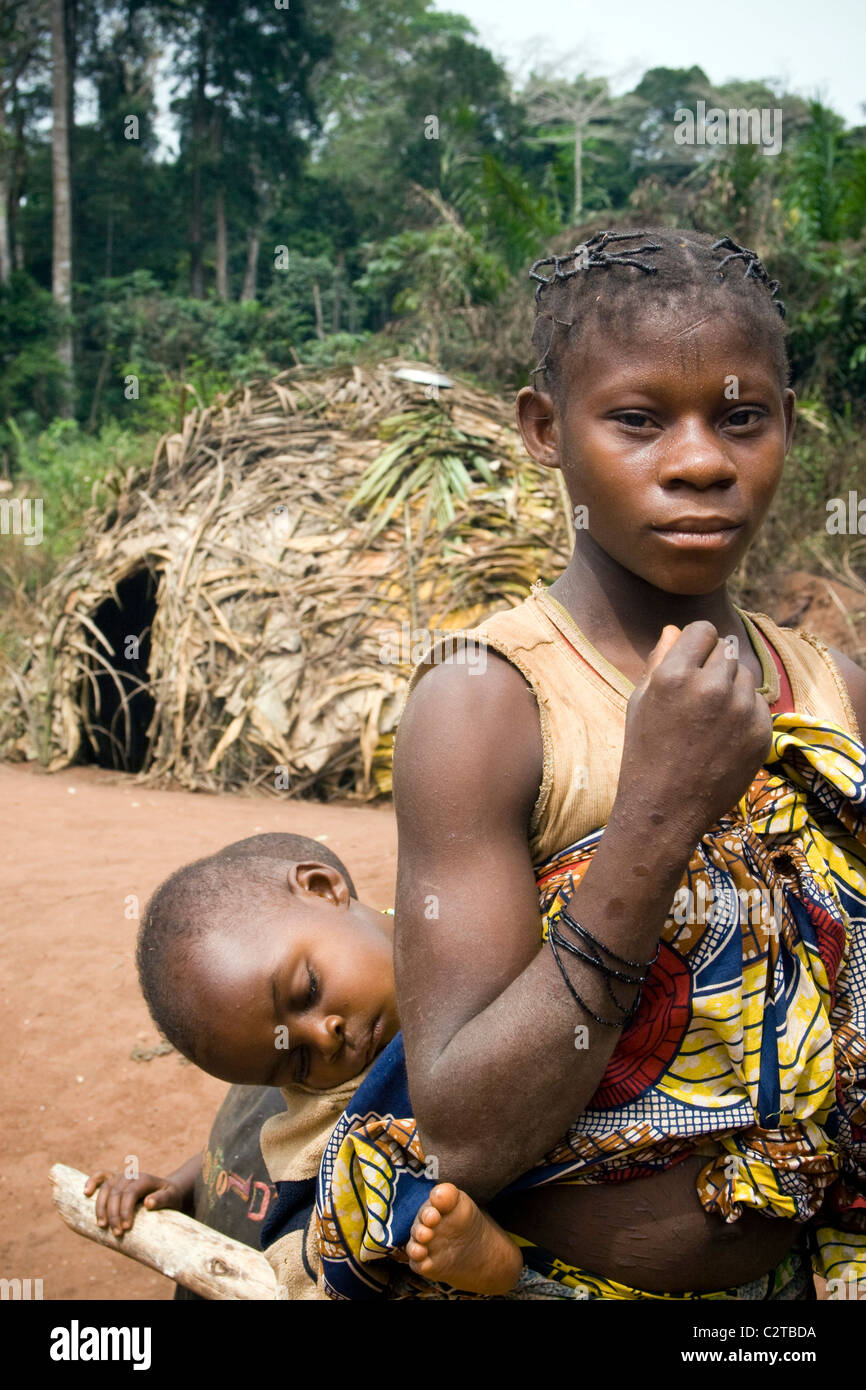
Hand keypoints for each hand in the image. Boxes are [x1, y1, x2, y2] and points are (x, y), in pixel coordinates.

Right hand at [84, 1169, 185, 1236]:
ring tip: (101, 1225)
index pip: (130, 1193)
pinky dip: (92, 1181)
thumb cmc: (170, 1197)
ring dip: (100, 1207)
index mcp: (144, 1179)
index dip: (125, 1211)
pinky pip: (101, 1176)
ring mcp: (121, 1176)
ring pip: (106, 1188)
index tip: (125, 1229)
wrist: (166, 1192)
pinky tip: (86, 1193)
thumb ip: (162, 1200)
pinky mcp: (114, 1180)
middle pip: (116, 1193)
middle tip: (116, 1234)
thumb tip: (148, 1203)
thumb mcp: (172, 1198)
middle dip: (113, 1215)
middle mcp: (131, 1176)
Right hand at [615, 621, 771, 845]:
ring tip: (708, 720)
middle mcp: (711, 687)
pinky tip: (722, 738)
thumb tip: (674, 628)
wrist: (666, 808)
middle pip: (726, 649)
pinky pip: (757, 705)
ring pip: (745, 676)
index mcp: (675, 675)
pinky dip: (744, 714)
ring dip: (731, 688)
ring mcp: (740, 710)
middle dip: (712, 666)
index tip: (691, 662)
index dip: (696, 644)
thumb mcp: (640, 702)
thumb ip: (659, 660)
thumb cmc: (644, 752)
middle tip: (697, 698)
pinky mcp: (760, 732)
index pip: (704, 629)